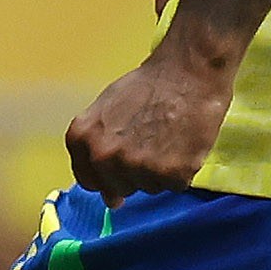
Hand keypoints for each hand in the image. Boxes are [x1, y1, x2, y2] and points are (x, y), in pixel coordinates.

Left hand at [65, 34, 237, 197]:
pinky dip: (182, 170)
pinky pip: (175, 185)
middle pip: (119, 188)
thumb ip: (97, 147)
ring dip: (159, 172)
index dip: (107, 175)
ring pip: (148, 188)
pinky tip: (183, 145)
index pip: (89, 181)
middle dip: (134, 173)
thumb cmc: (147, 86)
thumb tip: (108, 196)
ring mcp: (137, 167)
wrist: (188, 73)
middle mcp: (104, 156)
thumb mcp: (104, 109)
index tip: (120, 166)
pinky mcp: (170, 173)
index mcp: (83, 139)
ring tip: (168, 140)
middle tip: (151, 144)